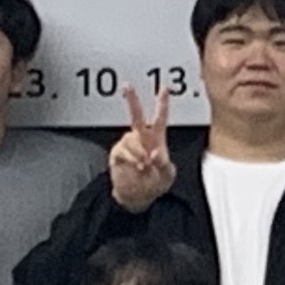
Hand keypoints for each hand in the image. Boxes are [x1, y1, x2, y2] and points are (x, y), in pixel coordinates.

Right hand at [107, 85, 175, 210]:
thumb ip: (164, 164)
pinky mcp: (117, 154)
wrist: (136, 197)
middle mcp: (141, 138)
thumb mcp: (167, 176)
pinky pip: (122, 151)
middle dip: (132, 100)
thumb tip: (155, 154)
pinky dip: (131, 159)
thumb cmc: (154, 184)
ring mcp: (128, 145)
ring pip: (131, 139)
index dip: (162, 103)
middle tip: (127, 87)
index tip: (164, 89)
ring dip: (140, 152)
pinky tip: (136, 166)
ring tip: (144, 166)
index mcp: (156, 139)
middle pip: (136, 115)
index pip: (160, 118)